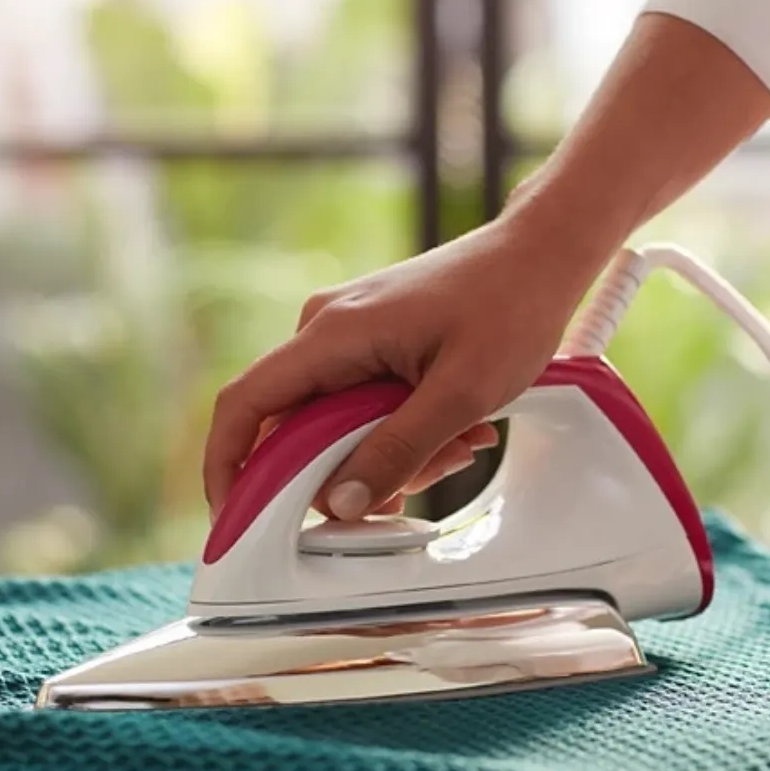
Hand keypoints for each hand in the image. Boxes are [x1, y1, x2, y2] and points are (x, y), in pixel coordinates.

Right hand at [203, 206, 604, 517]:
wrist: (542, 253)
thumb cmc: (510, 306)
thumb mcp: (459, 395)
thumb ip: (398, 450)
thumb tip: (343, 503)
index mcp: (333, 334)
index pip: (245, 404)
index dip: (228, 465)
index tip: (236, 517)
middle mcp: (326, 330)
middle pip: (298, 428)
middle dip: (348, 472)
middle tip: (416, 485)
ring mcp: (346, 334)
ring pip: (337, 423)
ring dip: (389, 453)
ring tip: (460, 445)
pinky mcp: (370, 341)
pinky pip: (361, 404)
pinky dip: (400, 430)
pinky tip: (456, 429)